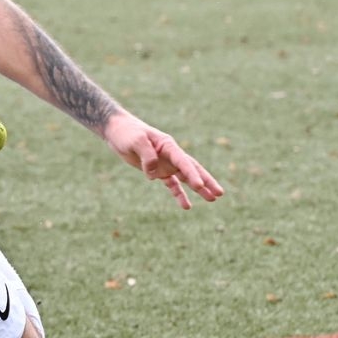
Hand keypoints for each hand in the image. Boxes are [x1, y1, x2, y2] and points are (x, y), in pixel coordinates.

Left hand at [101, 112, 223, 208]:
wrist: (118, 132)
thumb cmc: (128, 133)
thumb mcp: (136, 141)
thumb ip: (147, 156)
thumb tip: (154, 174)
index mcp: (168, 145)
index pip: (184, 162)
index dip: (192, 174)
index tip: (199, 186)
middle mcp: (171, 155)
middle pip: (192, 170)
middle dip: (206, 181)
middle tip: (220, 193)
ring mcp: (166, 164)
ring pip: (186, 178)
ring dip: (198, 189)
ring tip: (212, 199)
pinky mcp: (158, 171)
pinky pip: (172, 184)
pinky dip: (179, 194)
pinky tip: (186, 206)